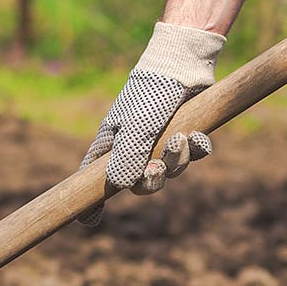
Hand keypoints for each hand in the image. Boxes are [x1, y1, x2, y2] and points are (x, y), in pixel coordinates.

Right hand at [78, 22, 224, 225]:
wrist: (181, 64)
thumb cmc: (149, 95)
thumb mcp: (136, 129)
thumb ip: (128, 159)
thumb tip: (119, 188)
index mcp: (112, 144)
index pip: (94, 179)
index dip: (92, 201)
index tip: (88, 221)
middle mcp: (133, 146)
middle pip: (139, 183)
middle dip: (151, 181)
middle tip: (158, 169)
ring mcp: (159, 141)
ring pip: (170, 171)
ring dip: (177, 160)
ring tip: (181, 140)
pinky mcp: (184, 133)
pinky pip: (191, 155)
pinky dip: (196, 149)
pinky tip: (198, 136)